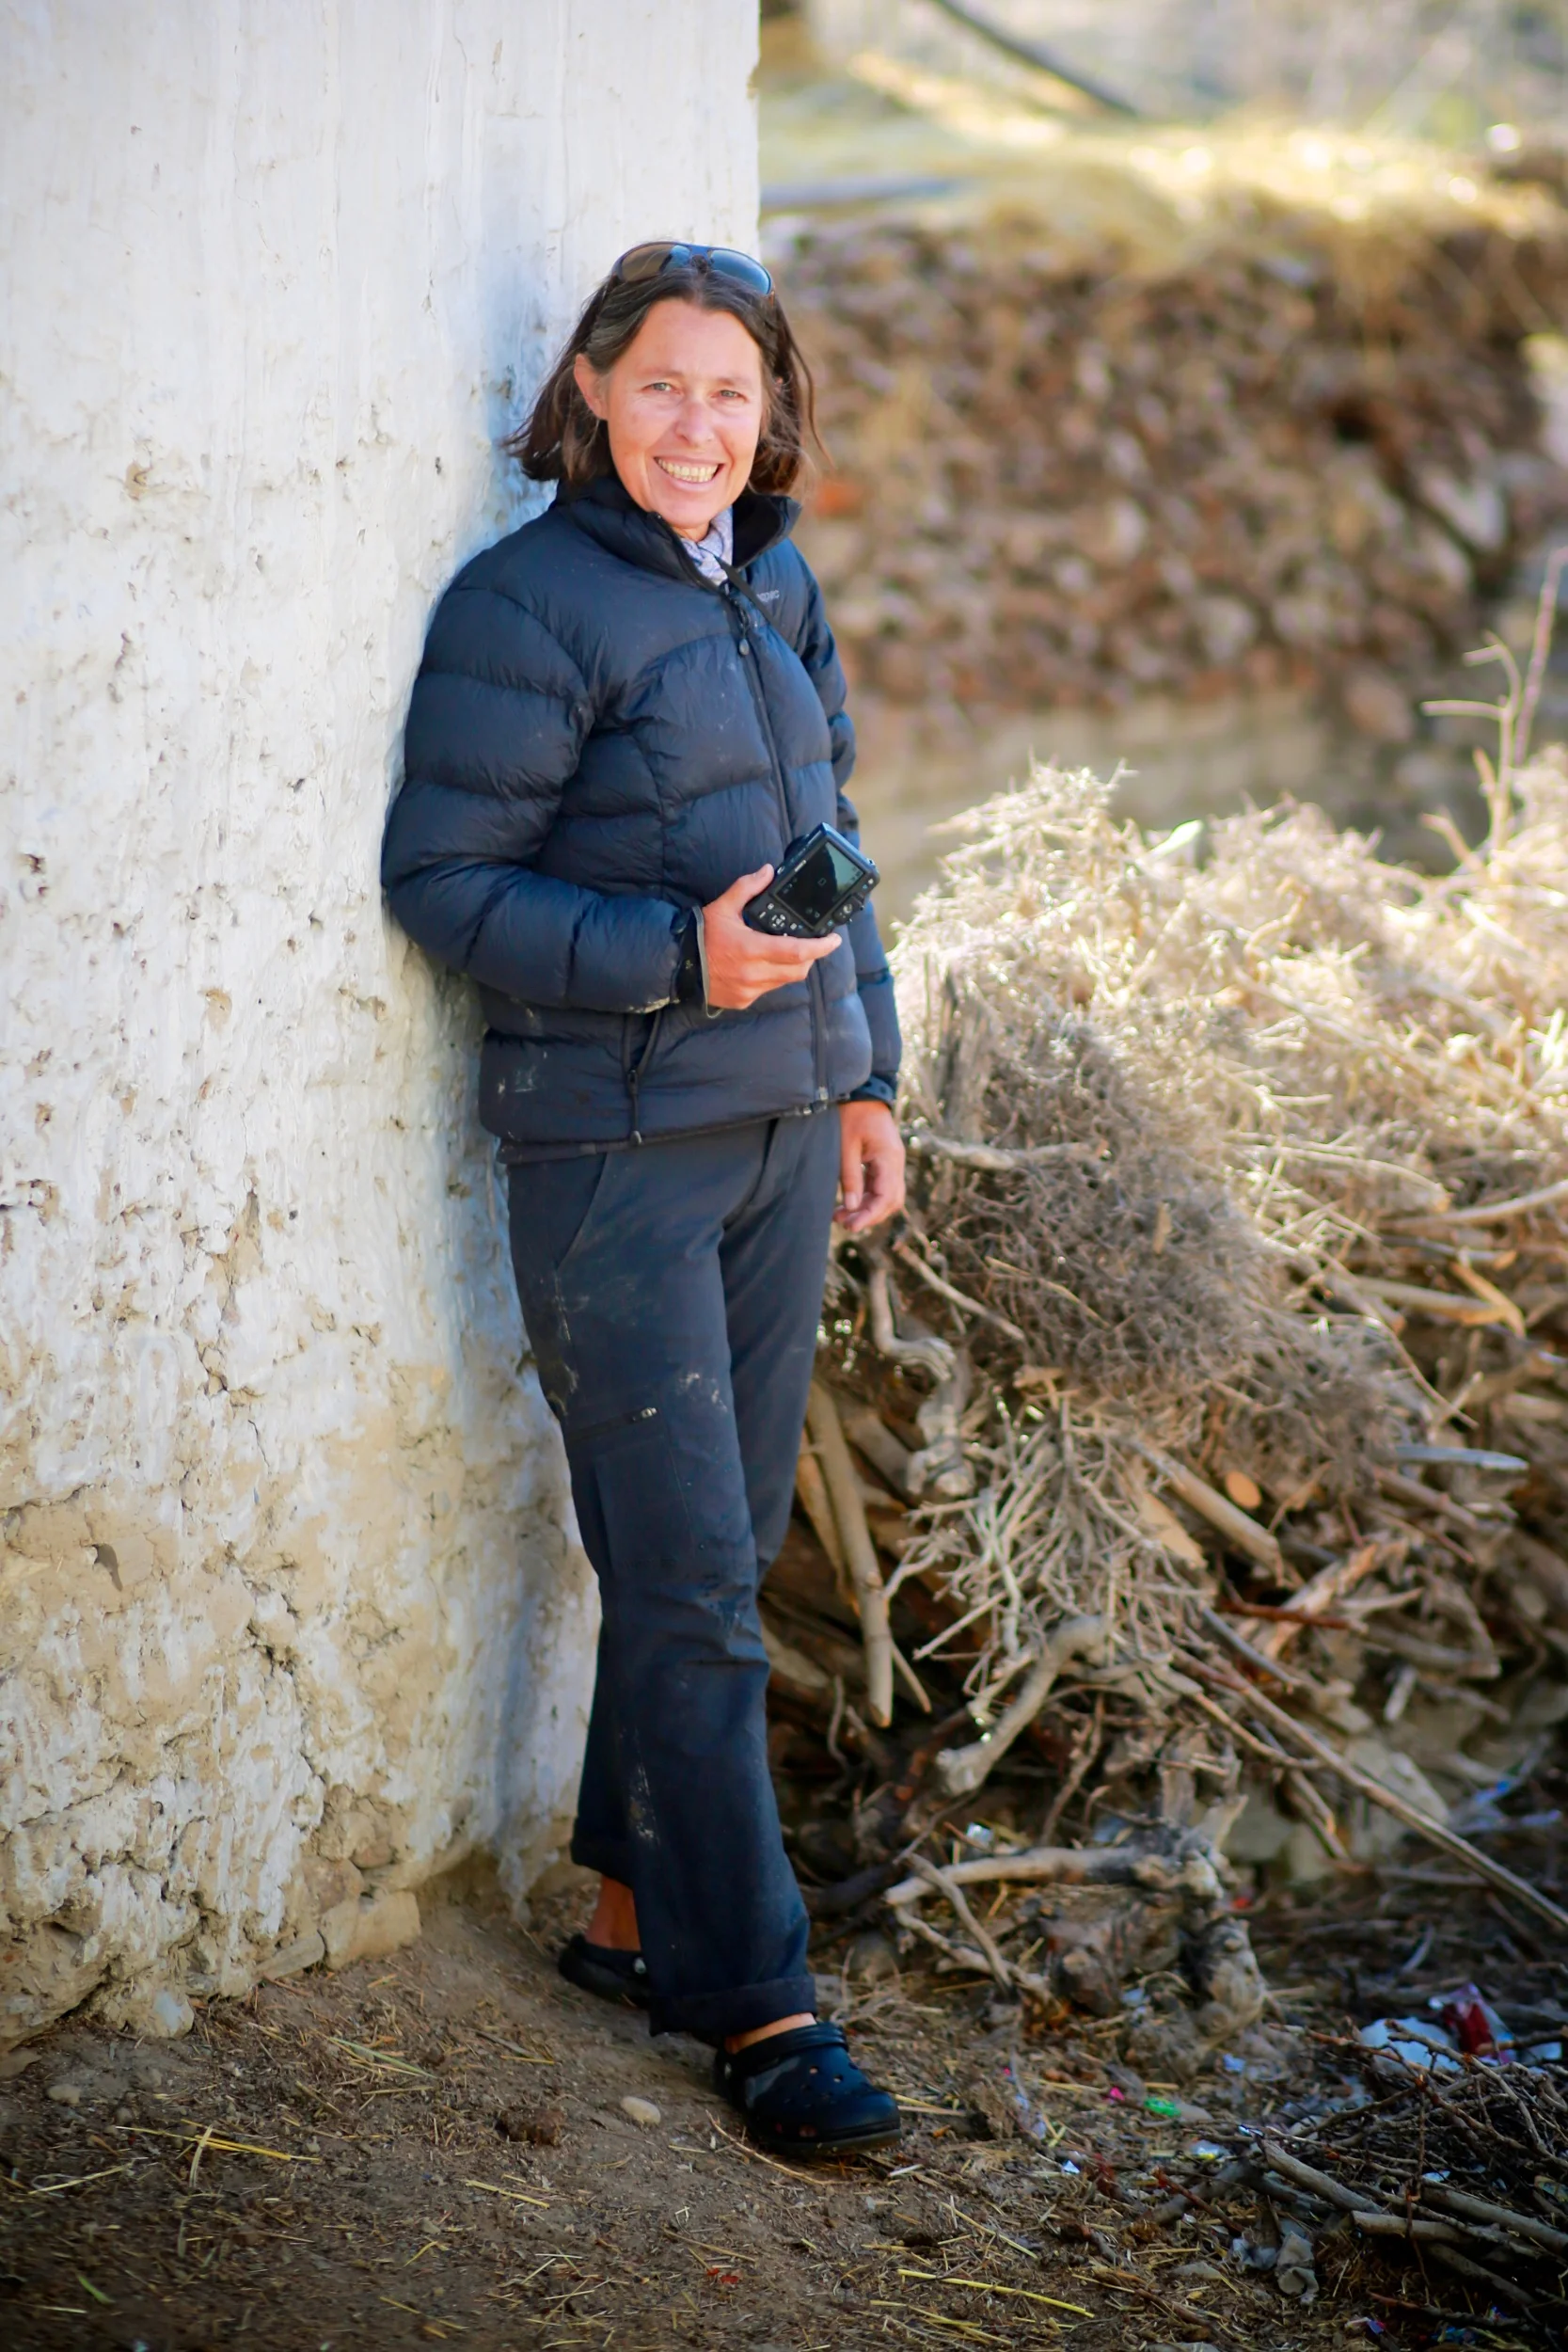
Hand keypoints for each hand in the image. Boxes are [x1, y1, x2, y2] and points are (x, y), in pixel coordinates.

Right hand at [701, 867, 840, 1011]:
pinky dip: (772, 977)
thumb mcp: (723, 906)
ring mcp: (750, 990)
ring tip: (786, 952)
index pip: (797, 952)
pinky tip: (762, 965)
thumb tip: (768, 871)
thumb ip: (747, 887)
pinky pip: (768, 989)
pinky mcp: (744, 1000)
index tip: (834, 940)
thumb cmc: (700, 936)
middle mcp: (754, 974)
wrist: (676, 965)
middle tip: (813, 944)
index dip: (821, 947)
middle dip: (810, 957)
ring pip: (784, 980)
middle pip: (798, 970)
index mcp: (752, 949)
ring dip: (791, 967)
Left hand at [836, 1099, 904, 1233]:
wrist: (860, 1091)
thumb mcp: (845, 1146)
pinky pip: (881, 1186)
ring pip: (888, 1195)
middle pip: (891, 1201)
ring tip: (841, 1216)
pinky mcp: (885, 1160)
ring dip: (868, 1208)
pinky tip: (849, 1203)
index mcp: (889, 1157)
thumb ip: (849, 1177)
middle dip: (869, 1215)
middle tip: (843, 1223)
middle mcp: (896, 1162)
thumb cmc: (851, 1114)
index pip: (886, 1197)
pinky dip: (867, 1198)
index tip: (851, 1227)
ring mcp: (893, 1161)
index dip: (869, 1215)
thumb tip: (851, 1208)